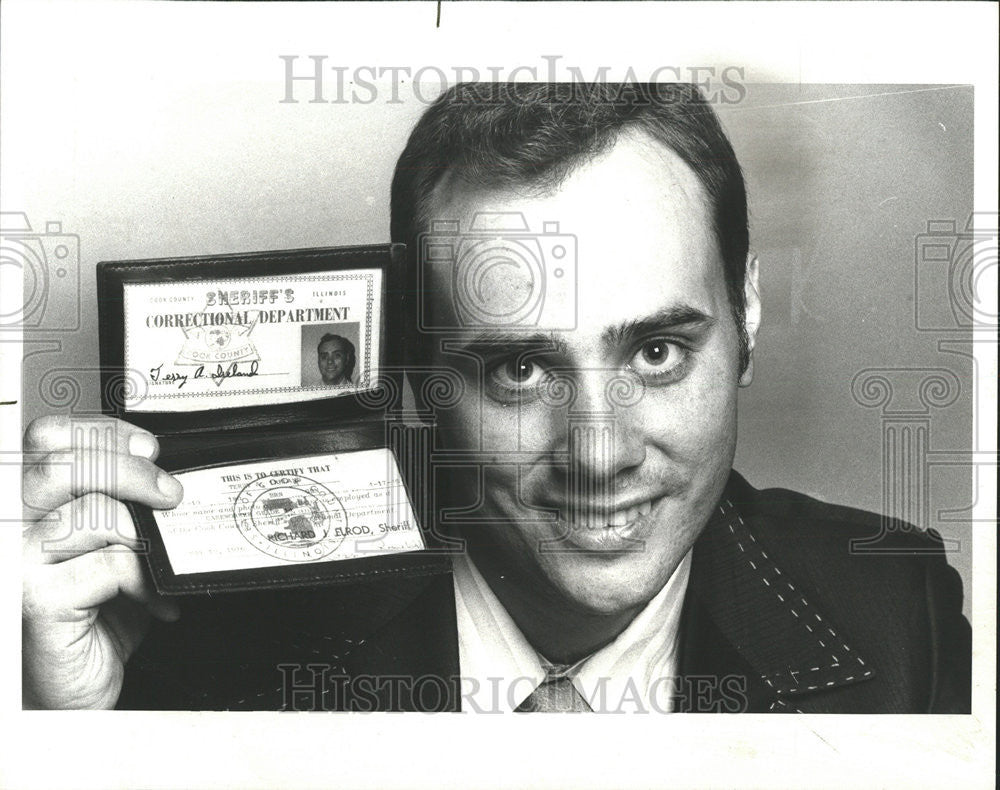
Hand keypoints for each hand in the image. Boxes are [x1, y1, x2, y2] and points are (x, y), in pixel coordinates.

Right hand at [21, 416, 183, 708]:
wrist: (79, 682)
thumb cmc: (98, 612)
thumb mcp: (116, 544)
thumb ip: (126, 503)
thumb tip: (169, 473)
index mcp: (31, 502)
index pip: (49, 437)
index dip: (102, 432)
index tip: (148, 449)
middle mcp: (13, 526)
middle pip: (63, 465)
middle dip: (130, 472)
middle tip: (171, 495)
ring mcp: (17, 563)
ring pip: (87, 513)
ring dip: (143, 532)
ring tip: (165, 556)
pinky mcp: (36, 601)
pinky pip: (105, 566)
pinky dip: (143, 578)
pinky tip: (155, 598)